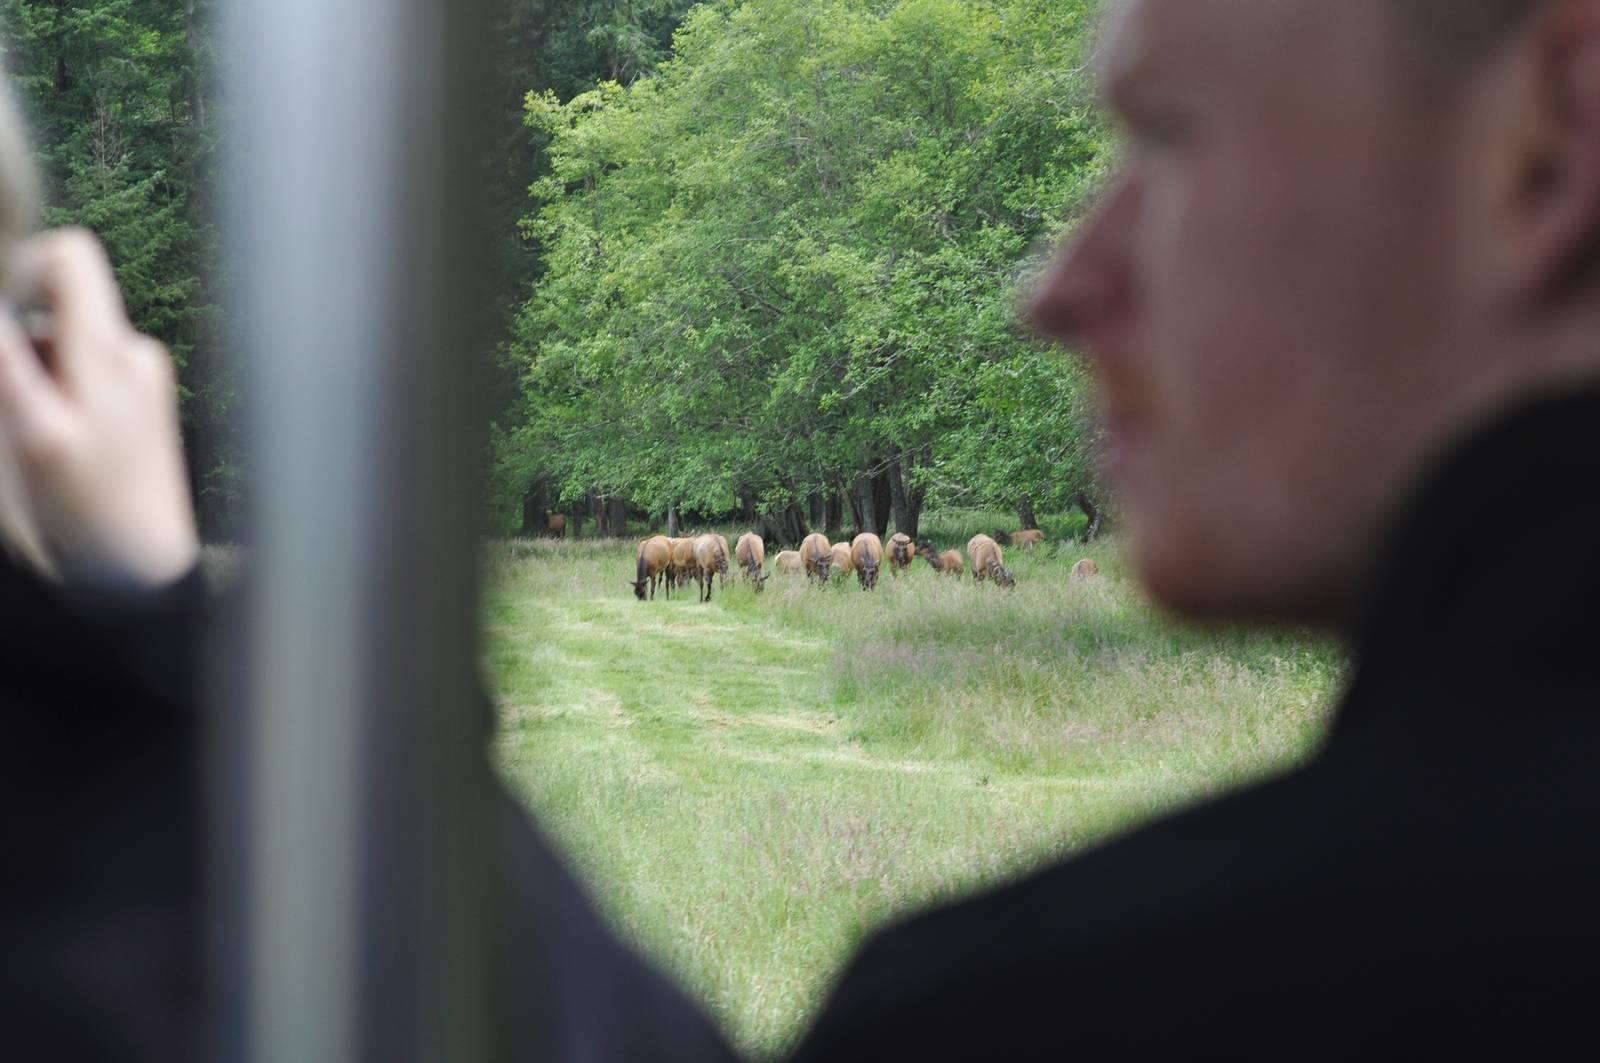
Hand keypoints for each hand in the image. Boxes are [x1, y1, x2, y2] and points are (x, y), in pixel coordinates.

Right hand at [0, 228, 198, 586]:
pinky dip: (57, 392)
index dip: (22, 267)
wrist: (144, 573)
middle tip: (15, 404)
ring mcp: (142, 380)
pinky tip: (58, 444)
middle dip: (22, 336)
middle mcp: (135, 355)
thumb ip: (9, 363)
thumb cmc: (91, 512)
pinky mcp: (139, 406)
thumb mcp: (34, 435)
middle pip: (63, 299)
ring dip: (37, 370)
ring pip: (68, 341)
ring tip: (36, 435)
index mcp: (112, 351)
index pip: (73, 256)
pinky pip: (84, 373)